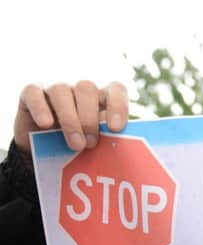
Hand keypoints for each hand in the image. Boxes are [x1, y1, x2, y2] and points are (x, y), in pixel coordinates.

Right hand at [13, 81, 127, 154]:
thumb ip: (108, 140)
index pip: (115, 89)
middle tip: (91, 144)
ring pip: (61, 91)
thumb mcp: (96, 143)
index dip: (118, 106)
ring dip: (69, 119)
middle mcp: (79, 89)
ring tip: (75, 145)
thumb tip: (124, 148)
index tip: (116, 128)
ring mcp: (55, 88)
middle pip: (87, 89)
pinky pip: (34, 93)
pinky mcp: (31, 93)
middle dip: (90, 119)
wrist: (44, 150)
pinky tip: (46, 124)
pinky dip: (40, 108)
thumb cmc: (79, 144)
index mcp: (102, 97)